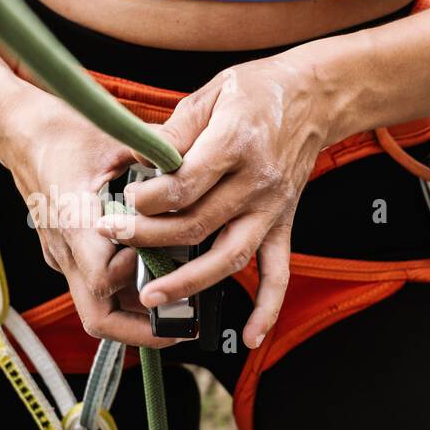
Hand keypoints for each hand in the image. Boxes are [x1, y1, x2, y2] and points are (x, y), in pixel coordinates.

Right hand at [0, 82, 179, 347]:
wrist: (17, 129)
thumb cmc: (61, 132)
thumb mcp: (115, 139)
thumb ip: (158, 154)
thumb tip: (198, 162)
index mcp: (74, 225)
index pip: (104, 280)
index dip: (139, 277)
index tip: (167, 256)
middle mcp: (65, 250)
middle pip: (97, 318)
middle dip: (141, 331)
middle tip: (183, 325)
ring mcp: (62, 256)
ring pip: (97, 308)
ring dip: (136, 313)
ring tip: (178, 302)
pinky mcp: (64, 252)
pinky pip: (94, 286)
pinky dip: (124, 289)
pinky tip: (154, 271)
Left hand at [96, 48, 339, 349]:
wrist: (315, 97)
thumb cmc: (255, 91)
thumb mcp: (210, 94)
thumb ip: (175, 131)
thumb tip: (141, 161)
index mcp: (235, 144)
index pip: (187, 184)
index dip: (150, 199)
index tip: (124, 203)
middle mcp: (257, 183)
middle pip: (199, 224)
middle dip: (150, 237)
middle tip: (114, 239)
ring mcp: (272, 210)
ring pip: (230, 256)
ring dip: (190, 281)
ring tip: (151, 297)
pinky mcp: (282, 225)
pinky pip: (278, 273)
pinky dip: (267, 309)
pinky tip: (248, 337)